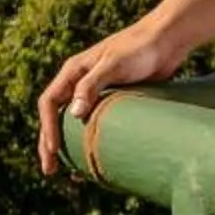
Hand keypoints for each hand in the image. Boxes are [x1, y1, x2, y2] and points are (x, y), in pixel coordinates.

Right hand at [36, 11, 187, 174]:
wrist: (167, 42)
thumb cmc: (139, 49)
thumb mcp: (114, 65)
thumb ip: (92, 86)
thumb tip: (72, 114)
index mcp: (74, 71)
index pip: (49, 102)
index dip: (47, 127)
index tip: (53, 149)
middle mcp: (80, 82)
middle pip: (56, 116)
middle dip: (50, 144)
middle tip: (50, 170)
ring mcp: (97, 92)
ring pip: (74, 123)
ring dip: (68, 146)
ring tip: (68, 173)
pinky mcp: (115, 101)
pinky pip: (95, 124)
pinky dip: (90, 141)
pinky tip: (94, 159)